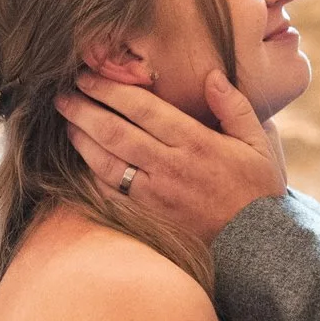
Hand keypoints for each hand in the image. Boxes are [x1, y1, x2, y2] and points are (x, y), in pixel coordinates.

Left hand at [57, 68, 287, 245]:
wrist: (256, 245)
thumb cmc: (257, 189)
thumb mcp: (258, 143)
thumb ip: (234, 106)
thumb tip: (210, 76)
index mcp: (195, 142)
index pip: (142, 108)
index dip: (110, 89)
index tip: (88, 75)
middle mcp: (170, 166)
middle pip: (115, 131)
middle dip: (84, 109)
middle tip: (62, 93)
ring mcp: (155, 194)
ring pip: (106, 161)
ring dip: (81, 138)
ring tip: (66, 120)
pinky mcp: (148, 216)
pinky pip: (110, 193)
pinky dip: (91, 174)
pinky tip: (80, 159)